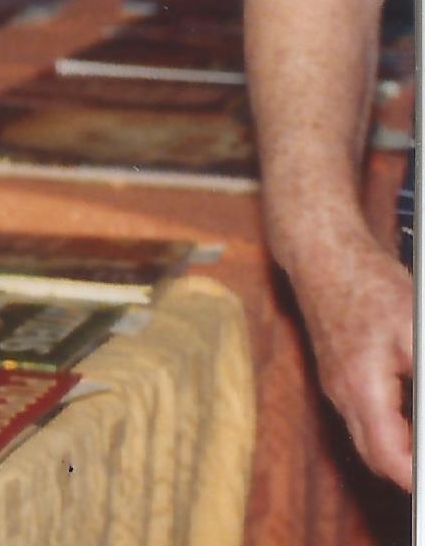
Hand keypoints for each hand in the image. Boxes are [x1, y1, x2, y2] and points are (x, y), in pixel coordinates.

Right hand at [284, 223, 418, 488]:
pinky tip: (412, 414)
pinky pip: (364, 417)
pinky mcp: (339, 374)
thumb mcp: (416, 331)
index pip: (391, 460)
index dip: (418, 483)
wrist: (322, 253)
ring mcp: (337, 385)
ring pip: (369, 439)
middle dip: (411, 471)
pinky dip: (391, 428)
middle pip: (377, 457)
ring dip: (401, 451)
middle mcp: (343, 395)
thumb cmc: (367, 284)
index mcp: (361, 391)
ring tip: (423, 447)